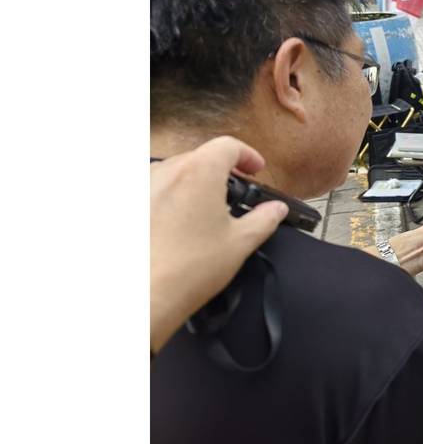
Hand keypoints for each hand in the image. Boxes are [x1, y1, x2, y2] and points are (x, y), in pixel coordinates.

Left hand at [150, 136, 288, 353]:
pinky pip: (150, 192)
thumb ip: (264, 219)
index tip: (255, 169)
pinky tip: (173, 227)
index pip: (228, 146)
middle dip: (219, 172)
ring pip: (172, 173)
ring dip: (191, 184)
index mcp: (199, 172)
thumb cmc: (189, 269)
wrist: (142, 297)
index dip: (247, 155)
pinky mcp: (125, 206)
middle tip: (234, 195)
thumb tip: (276, 209)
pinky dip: (165, 200)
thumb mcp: (240, 242)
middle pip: (199, 157)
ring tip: (203, 213)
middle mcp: (166, 171)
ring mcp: (140, 187)